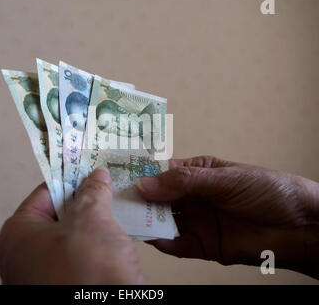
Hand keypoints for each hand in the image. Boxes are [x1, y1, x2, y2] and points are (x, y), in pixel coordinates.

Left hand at [0, 168, 142, 283]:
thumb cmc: (87, 266)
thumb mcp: (91, 219)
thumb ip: (92, 193)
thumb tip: (96, 176)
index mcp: (15, 235)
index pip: (45, 193)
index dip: (71, 178)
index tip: (92, 170)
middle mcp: (21, 257)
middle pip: (57, 216)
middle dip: (85, 202)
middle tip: (107, 187)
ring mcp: (40, 276)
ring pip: (70, 238)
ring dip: (93, 224)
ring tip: (116, 207)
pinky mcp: (62, 286)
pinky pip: (79, 257)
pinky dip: (95, 246)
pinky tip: (116, 235)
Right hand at [136, 156, 318, 277]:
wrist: (301, 227)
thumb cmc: (268, 191)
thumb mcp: (224, 179)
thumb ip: (184, 182)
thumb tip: (145, 183)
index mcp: (198, 174)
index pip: (163, 172)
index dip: (143, 173)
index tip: (120, 175)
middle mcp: (194, 197)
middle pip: (159, 198)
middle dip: (140, 199)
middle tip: (117, 199)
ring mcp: (197, 222)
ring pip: (164, 221)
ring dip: (147, 220)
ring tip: (126, 219)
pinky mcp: (203, 246)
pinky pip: (176, 245)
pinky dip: (162, 243)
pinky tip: (150, 239)